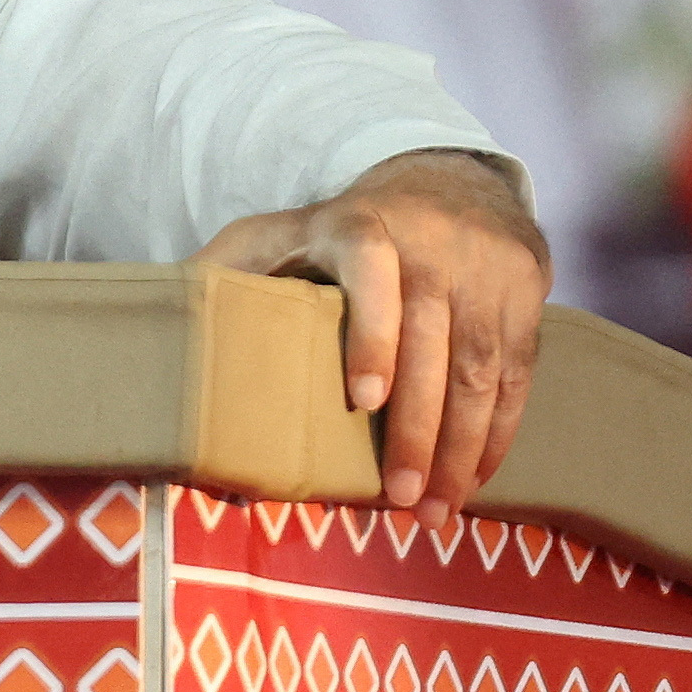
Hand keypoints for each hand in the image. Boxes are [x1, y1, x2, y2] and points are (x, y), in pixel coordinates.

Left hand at [193, 150, 550, 528]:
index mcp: (358, 224)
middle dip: (417, 429)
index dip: (372, 335)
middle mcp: (431, 242)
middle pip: (432, 341)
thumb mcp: (274, 235)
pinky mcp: (526, 294)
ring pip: (480, 367)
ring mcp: (485, 268)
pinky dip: (497, 434)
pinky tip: (472, 480)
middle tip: (397, 498)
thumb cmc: (337, 231)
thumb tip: (165, 337)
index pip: (371, 270)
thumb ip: (222, 276)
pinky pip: (518, 374)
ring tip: (433, 510)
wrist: (446, 180)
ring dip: (460, 448)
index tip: (362, 401)